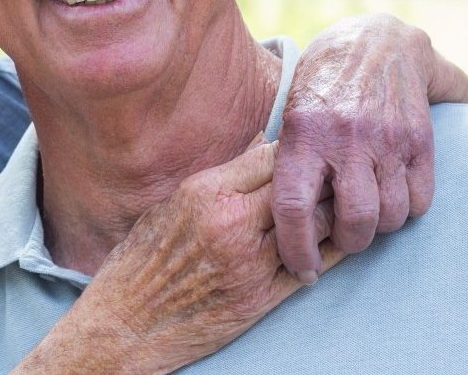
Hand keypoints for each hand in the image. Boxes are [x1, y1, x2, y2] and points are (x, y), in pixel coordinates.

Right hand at [15, 141, 342, 373]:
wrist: (127, 322)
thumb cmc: (142, 260)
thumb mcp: (171, 204)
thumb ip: (219, 177)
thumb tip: (259, 145)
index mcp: (206, 193)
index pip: (271, 155)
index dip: (295, 150)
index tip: (306, 150)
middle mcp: (231, 223)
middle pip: (299, 187)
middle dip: (320, 179)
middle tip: (335, 174)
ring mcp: (250, 263)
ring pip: (315, 226)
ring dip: (331, 215)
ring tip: (340, 206)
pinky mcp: (261, 298)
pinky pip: (313, 267)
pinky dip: (329, 252)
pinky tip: (335, 244)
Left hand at [271, 12, 467, 281]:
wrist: (376, 40)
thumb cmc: (320, 87)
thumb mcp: (289, 115)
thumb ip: (284, 163)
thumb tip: (267, 224)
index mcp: (303, 134)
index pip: (294, 207)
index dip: (296, 249)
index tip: (301, 269)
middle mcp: (347, 138)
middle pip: (354, 222)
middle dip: (347, 243)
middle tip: (339, 238)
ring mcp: (388, 139)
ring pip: (391, 216)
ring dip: (378, 227)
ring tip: (364, 212)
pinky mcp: (420, 139)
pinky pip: (420, 200)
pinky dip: (407, 209)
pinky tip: (391, 194)